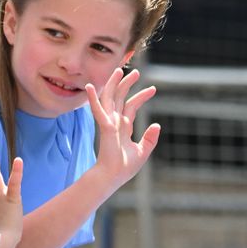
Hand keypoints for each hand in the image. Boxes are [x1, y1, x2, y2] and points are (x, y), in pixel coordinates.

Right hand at [87, 67, 159, 189]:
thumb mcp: (142, 151)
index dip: (141, 96)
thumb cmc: (125, 167)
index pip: (131, 106)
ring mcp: (109, 123)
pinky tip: (89, 87)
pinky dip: (93, 98)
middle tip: (136, 72)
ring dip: (113, 84)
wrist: (114, 177)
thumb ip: (149, 138)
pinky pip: (98, 110)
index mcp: (123, 127)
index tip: (153, 89)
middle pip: (120, 97)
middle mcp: (115, 122)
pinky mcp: (105, 127)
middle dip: (127, 84)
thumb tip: (157, 125)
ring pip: (109, 98)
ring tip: (119, 70)